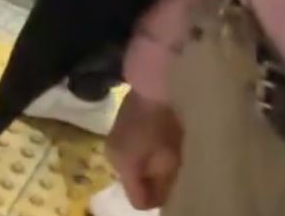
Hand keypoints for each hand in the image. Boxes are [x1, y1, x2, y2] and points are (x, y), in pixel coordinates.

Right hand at [105, 91, 184, 210]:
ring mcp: (112, 142)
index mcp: (124, 167)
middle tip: (172, 172)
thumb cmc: (164, 122)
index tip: (173, 189)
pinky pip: (129, 153)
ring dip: (147, 167)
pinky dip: (142, 153)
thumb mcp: (171, 157)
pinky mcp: (116, 129)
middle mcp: (112, 158)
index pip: (138, 201)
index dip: (157, 200)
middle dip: (152, 183)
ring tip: (165, 155)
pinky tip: (156, 139)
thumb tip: (163, 197)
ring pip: (131, 168)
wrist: (151, 83)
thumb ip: (166, 183)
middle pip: (133, 185)